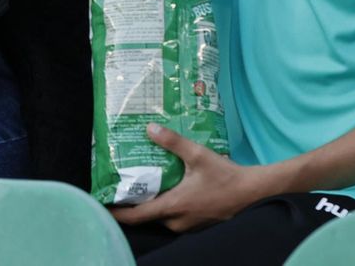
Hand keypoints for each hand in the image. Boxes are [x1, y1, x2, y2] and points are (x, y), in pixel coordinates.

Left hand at [110, 124, 271, 232]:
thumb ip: (173, 142)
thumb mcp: (198, 155)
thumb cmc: (226, 177)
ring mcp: (187, 225)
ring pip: (160, 215)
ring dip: (151, 201)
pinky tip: (166, 186)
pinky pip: (174, 216)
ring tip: (141, 181)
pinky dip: (166, 203)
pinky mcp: (196, 223)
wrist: (253, 193)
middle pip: (146, 215)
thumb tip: (150, 129)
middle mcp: (176, 221)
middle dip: (133, 201)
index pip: (135, 216)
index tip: (101, 203)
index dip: (116, 211)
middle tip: (121, 183)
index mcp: (173, 207)